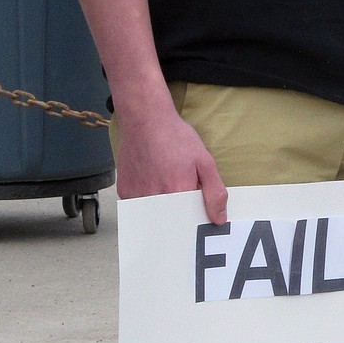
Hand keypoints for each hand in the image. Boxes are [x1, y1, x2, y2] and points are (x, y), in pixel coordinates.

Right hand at [113, 104, 227, 222]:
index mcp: (178, 193)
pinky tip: (151, 180)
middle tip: (178, 186)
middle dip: (179, 212)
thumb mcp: (204, 161)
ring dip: (163, 206)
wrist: (145, 120)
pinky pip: (139, 207)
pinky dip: (147, 199)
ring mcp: (137, 197)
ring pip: (154, 216)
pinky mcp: (125, 193)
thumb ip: (214, 192)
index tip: (197, 210)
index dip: (195, 217)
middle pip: (171, 221)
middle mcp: (155, 199)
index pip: (190, 222)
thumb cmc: (175, 137)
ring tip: (164, 180)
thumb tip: (218, 219)